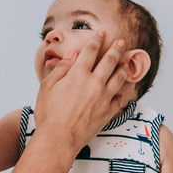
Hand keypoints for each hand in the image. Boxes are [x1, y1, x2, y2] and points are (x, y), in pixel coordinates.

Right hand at [33, 29, 128, 149]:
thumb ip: (61, 68)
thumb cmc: (49, 114)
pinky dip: (121, 95)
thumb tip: (72, 55)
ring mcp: (103, 98)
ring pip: (118, 78)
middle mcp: (94, 83)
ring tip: (125, 63)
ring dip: (123, 68)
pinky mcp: (107, 112)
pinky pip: (119, 101)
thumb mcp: (47, 86)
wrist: (58, 139)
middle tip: (122, 42)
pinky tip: (121, 93)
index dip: (96, 40)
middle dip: (116, 49)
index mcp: (78, 74)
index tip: (101, 33)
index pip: (90, 51)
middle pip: (109, 61)